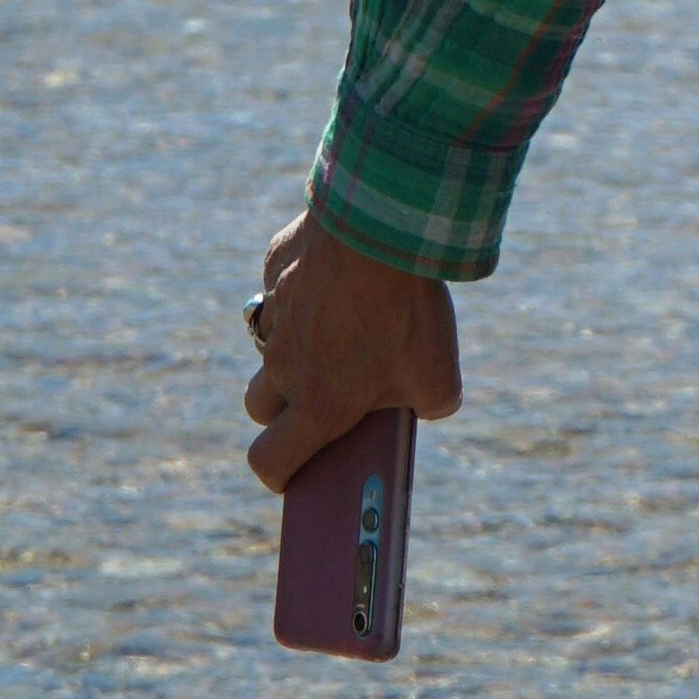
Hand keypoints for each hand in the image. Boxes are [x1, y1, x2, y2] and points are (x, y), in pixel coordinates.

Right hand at [242, 202, 462, 490]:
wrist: (379, 226)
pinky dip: (301, 290)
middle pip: (260, 407)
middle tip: (322, 392)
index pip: (268, 460)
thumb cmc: (407, 309)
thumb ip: (431, 404)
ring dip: (293, 347)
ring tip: (341, 327)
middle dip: (282, 410)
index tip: (292, 471)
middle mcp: (284, 365)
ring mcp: (274, 315)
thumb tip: (430, 405)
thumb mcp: (439, 375)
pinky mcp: (275, 269)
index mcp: (316, 404)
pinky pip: (280, 288)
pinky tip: (339, 275)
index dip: (277, 472)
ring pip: (269, 345)